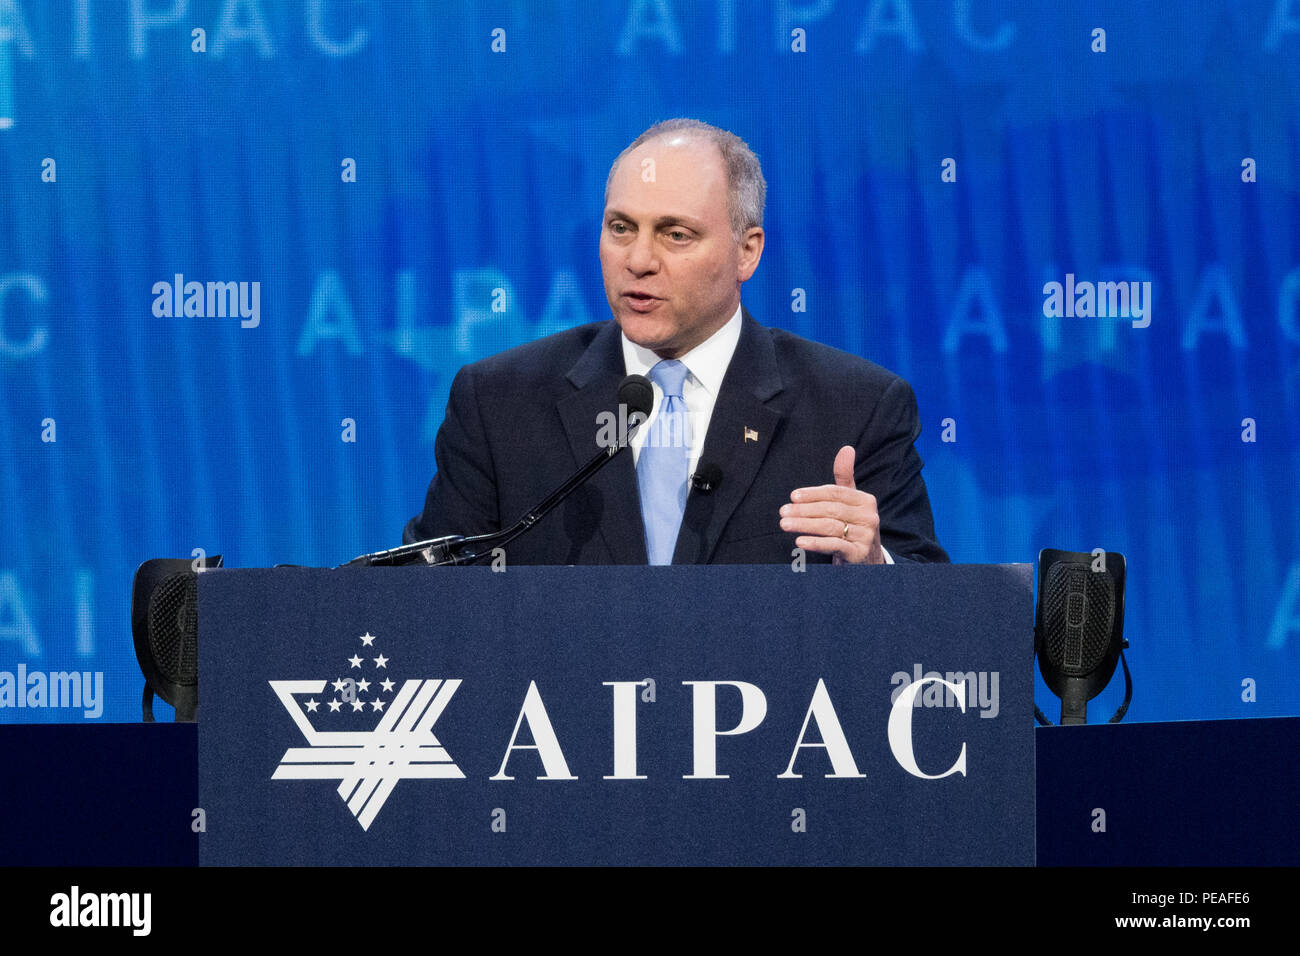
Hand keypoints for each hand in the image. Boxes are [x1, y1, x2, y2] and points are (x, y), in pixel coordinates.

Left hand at [780, 446, 884, 564]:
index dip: (813, 494)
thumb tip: (846, 448)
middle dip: (804, 510)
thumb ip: (845, 476)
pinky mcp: (859, 554)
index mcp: (865, 501)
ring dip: (804, 525)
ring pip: (830, 527)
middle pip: (831, 510)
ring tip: (785, 524)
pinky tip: (799, 542)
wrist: (866, 560)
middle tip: (783, 511)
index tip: (793, 496)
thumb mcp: (850, 501)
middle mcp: (869, 517)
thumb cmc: (852, 526)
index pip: (835, 493)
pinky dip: (816, 543)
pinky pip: (835, 545)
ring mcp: (866, 537)